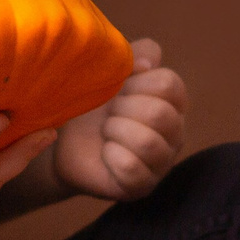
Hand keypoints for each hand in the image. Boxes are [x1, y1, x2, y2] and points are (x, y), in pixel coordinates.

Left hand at [48, 38, 187, 202]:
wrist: (63, 139)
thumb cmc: (93, 101)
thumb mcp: (110, 69)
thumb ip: (132, 53)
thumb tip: (145, 65)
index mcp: (172, 100)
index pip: (169, 84)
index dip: (135, 83)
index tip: (118, 88)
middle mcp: (175, 131)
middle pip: (161, 114)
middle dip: (123, 109)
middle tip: (108, 114)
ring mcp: (162, 161)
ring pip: (149, 143)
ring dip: (116, 132)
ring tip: (106, 133)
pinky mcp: (143, 186)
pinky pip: (132, 169)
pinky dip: (111, 157)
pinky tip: (105, 153)